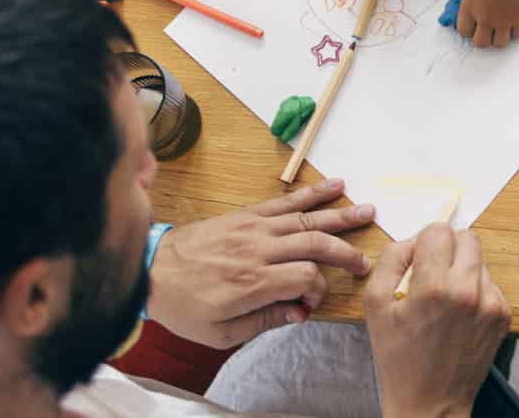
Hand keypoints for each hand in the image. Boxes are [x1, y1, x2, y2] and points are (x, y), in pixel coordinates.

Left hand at [146, 178, 373, 348]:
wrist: (150, 270)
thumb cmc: (183, 306)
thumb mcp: (220, 333)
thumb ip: (265, 321)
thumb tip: (300, 312)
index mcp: (252, 282)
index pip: (306, 277)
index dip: (318, 291)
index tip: (310, 303)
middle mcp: (258, 250)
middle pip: (314, 242)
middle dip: (345, 252)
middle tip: (366, 261)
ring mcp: (254, 227)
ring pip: (306, 217)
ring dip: (340, 215)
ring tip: (368, 211)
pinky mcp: (247, 214)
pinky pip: (286, 201)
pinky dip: (312, 193)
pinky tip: (336, 186)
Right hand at [365, 224, 510, 417]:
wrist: (430, 403)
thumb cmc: (398, 358)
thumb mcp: (374, 306)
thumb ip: (390, 260)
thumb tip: (412, 240)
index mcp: (434, 287)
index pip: (439, 230)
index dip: (424, 241)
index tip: (418, 260)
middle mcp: (468, 291)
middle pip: (467, 237)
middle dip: (448, 248)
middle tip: (432, 273)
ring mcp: (491, 303)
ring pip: (480, 260)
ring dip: (462, 269)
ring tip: (444, 299)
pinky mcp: (504, 315)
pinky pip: (490, 283)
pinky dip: (475, 289)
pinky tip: (459, 313)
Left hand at [454, 0, 518, 47]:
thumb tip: (457, 0)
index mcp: (469, 7)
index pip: (463, 32)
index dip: (466, 29)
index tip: (470, 25)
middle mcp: (485, 18)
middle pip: (480, 43)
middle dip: (480, 37)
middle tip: (483, 29)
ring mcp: (503, 20)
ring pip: (499, 43)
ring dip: (498, 37)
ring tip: (498, 27)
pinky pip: (517, 34)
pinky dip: (514, 31)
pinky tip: (512, 21)